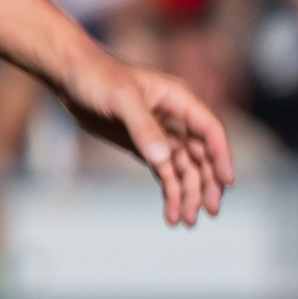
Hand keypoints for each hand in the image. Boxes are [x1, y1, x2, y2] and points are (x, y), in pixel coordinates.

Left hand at [55, 46, 233, 228]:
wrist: (71, 76)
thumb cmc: (97, 78)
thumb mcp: (120, 99)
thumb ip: (142, 127)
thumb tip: (162, 159)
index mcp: (179, 100)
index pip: (210, 131)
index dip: (221, 156)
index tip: (226, 183)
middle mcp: (177, 118)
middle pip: (202, 155)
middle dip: (207, 184)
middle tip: (208, 212)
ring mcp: (162, 134)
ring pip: (185, 168)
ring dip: (188, 194)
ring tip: (185, 221)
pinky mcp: (145, 146)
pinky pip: (164, 172)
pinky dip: (169, 192)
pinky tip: (170, 213)